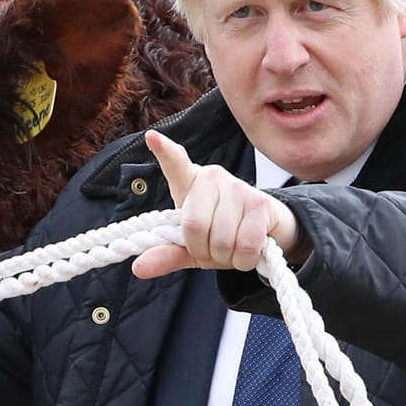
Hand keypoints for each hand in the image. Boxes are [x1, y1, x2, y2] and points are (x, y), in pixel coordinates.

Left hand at [131, 130, 303, 278]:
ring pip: (221, 240)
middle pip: (195, 227)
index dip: (164, 151)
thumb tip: (138, 268)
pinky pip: (245, 245)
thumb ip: (167, 254)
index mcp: (190, 183)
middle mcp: (212, 178)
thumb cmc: (224, 235)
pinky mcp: (261, 203)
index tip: (152, 137)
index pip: (176, 165)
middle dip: (204, 251)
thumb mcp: (192, 247)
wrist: (268, 233)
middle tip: (214, 249)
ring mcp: (238, 187)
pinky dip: (244, 260)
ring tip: (234, 248)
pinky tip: (249, 251)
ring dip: (227, 258)